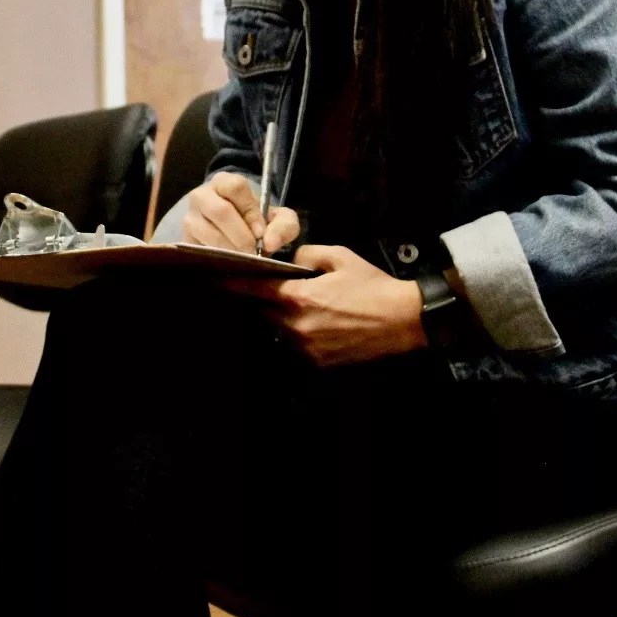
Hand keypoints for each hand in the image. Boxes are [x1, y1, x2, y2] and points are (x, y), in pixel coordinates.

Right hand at [181, 172, 299, 253]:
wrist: (236, 237)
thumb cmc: (256, 223)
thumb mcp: (278, 220)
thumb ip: (284, 225)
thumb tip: (269, 242)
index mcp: (224, 182)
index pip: (235, 187)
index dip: (250, 211)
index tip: (260, 233)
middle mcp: (201, 195)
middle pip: (220, 211)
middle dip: (240, 236)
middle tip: (253, 253)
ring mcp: (189, 218)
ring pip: (208, 232)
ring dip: (229, 250)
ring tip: (243, 260)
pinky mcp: (184, 240)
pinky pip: (198, 249)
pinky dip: (216, 259)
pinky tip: (228, 264)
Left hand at [229, 244, 426, 366]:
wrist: (404, 321)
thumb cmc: (373, 286)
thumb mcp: (340, 257)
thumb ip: (307, 254)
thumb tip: (290, 259)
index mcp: (298, 297)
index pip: (252, 289)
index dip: (230, 283)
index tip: (211, 277)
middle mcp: (296, 326)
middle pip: (265, 311)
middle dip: (268, 299)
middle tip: (283, 288)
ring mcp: (306, 348)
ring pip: (280, 329)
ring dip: (286, 317)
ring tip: (313, 306)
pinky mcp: (318, 363)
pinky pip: (298, 345)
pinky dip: (303, 334)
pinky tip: (326, 324)